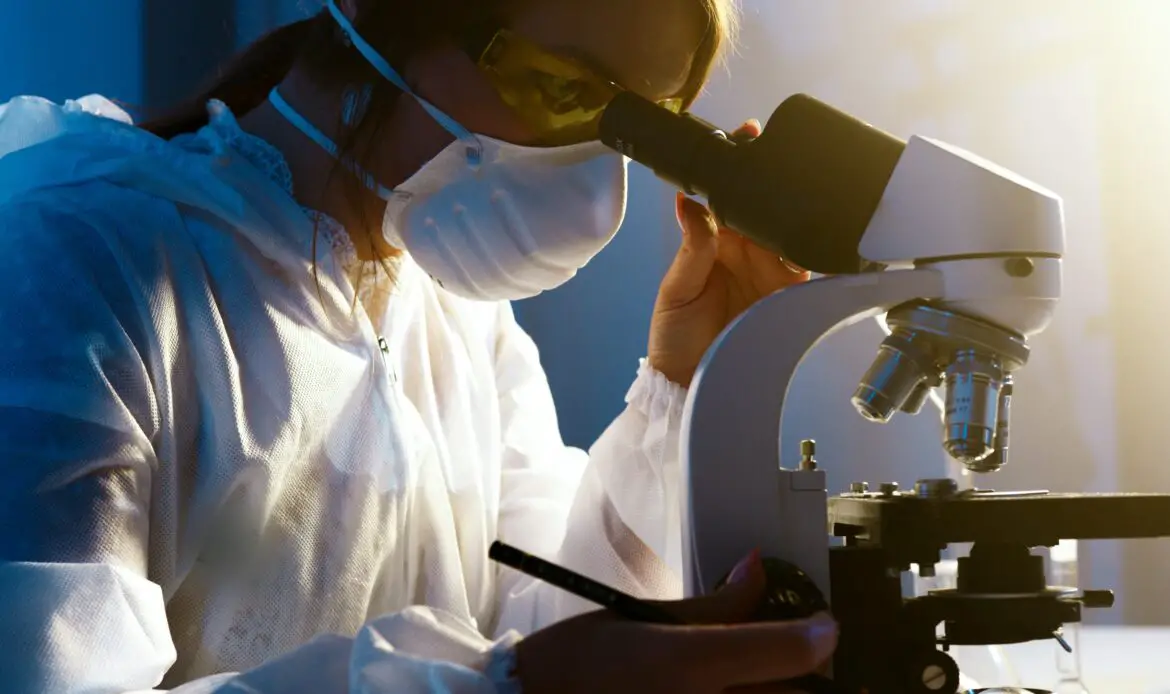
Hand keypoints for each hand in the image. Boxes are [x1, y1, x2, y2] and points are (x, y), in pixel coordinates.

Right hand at [513, 551, 837, 693]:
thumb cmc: (580, 663)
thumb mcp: (646, 617)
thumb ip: (715, 604)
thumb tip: (757, 569)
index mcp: (690, 664)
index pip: (790, 651)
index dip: (819, 635)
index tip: (824, 626)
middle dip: (804, 672)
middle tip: (802, 655)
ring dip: (778, 690)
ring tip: (767, 676)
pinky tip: (740, 688)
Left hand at [647, 120, 809, 386]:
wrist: (690, 384)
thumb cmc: (674, 338)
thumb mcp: (675, 290)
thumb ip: (691, 247)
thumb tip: (689, 200)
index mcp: (715, 242)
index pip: (730, 197)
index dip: (739, 168)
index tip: (749, 137)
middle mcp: (746, 251)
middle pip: (765, 207)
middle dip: (775, 180)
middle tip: (781, 153)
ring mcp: (770, 271)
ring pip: (789, 230)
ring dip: (794, 210)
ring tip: (799, 189)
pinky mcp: (790, 294)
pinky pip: (808, 265)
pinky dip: (814, 249)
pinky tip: (816, 232)